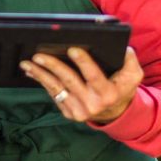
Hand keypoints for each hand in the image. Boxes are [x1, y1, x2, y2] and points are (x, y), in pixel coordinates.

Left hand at [20, 47, 142, 124]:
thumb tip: (123, 47)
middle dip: (52, 66)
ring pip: (56, 89)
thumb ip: (130, 60)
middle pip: (69, 81)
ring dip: (40, 74)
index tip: (72, 49)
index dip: (83, 62)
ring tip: (27, 63)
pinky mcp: (69, 113)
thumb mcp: (133, 76)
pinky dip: (42, 82)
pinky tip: (33, 72)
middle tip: (38, 54)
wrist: (115, 113)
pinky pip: (53, 95)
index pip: (94, 76)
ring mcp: (79, 111)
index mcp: (108, 94)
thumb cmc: (122, 88)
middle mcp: (92, 105)